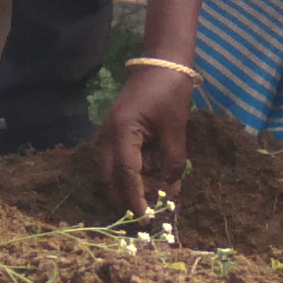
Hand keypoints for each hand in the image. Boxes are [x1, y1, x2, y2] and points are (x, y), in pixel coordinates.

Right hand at [98, 58, 194, 216]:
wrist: (160, 62)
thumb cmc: (169, 92)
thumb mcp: (175, 128)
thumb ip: (173, 161)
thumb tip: (173, 192)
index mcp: (122, 132)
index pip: (125, 174)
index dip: (134, 199)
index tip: (145, 219)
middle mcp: (107, 135)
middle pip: (109, 177)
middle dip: (123, 199)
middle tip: (142, 218)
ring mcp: (107, 132)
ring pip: (108, 170)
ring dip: (123, 187)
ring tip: (143, 203)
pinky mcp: (113, 131)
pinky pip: (113, 159)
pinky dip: (125, 173)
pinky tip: (143, 179)